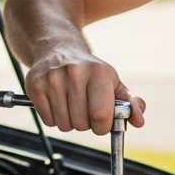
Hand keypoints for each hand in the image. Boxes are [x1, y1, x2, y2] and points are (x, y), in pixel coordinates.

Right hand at [24, 47, 144, 134]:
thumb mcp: (113, 83)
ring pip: (64, 125)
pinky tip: (58, 102)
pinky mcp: (35, 86)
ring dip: (70, 123)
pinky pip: (48, 121)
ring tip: (71, 104)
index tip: (102, 121)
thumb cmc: (90, 72)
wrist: (57, 48)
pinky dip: (54, 119)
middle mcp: (75, 73)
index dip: (103, 126)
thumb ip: (130, 103)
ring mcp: (53, 79)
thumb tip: (139, 121)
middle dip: (86, 124)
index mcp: (99, 72)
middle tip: (85, 108)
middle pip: (82, 124)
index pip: (101, 116)